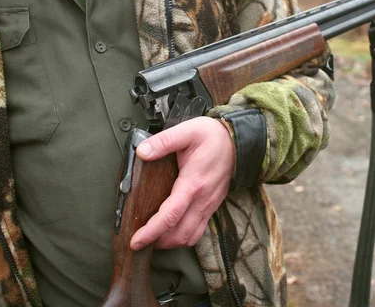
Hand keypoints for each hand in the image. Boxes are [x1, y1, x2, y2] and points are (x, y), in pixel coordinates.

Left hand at [130, 117, 234, 249]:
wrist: (239, 141)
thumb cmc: (213, 136)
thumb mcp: (187, 131)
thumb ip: (164, 141)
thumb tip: (141, 151)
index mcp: (193, 183)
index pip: (170, 215)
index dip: (151, 231)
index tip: (135, 242)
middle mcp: (202, 199)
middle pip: (179, 234)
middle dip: (157, 242)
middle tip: (138, 241)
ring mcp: (209, 205)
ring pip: (189, 237)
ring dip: (170, 243)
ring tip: (152, 238)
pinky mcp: (212, 206)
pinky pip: (198, 231)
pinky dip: (182, 237)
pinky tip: (171, 230)